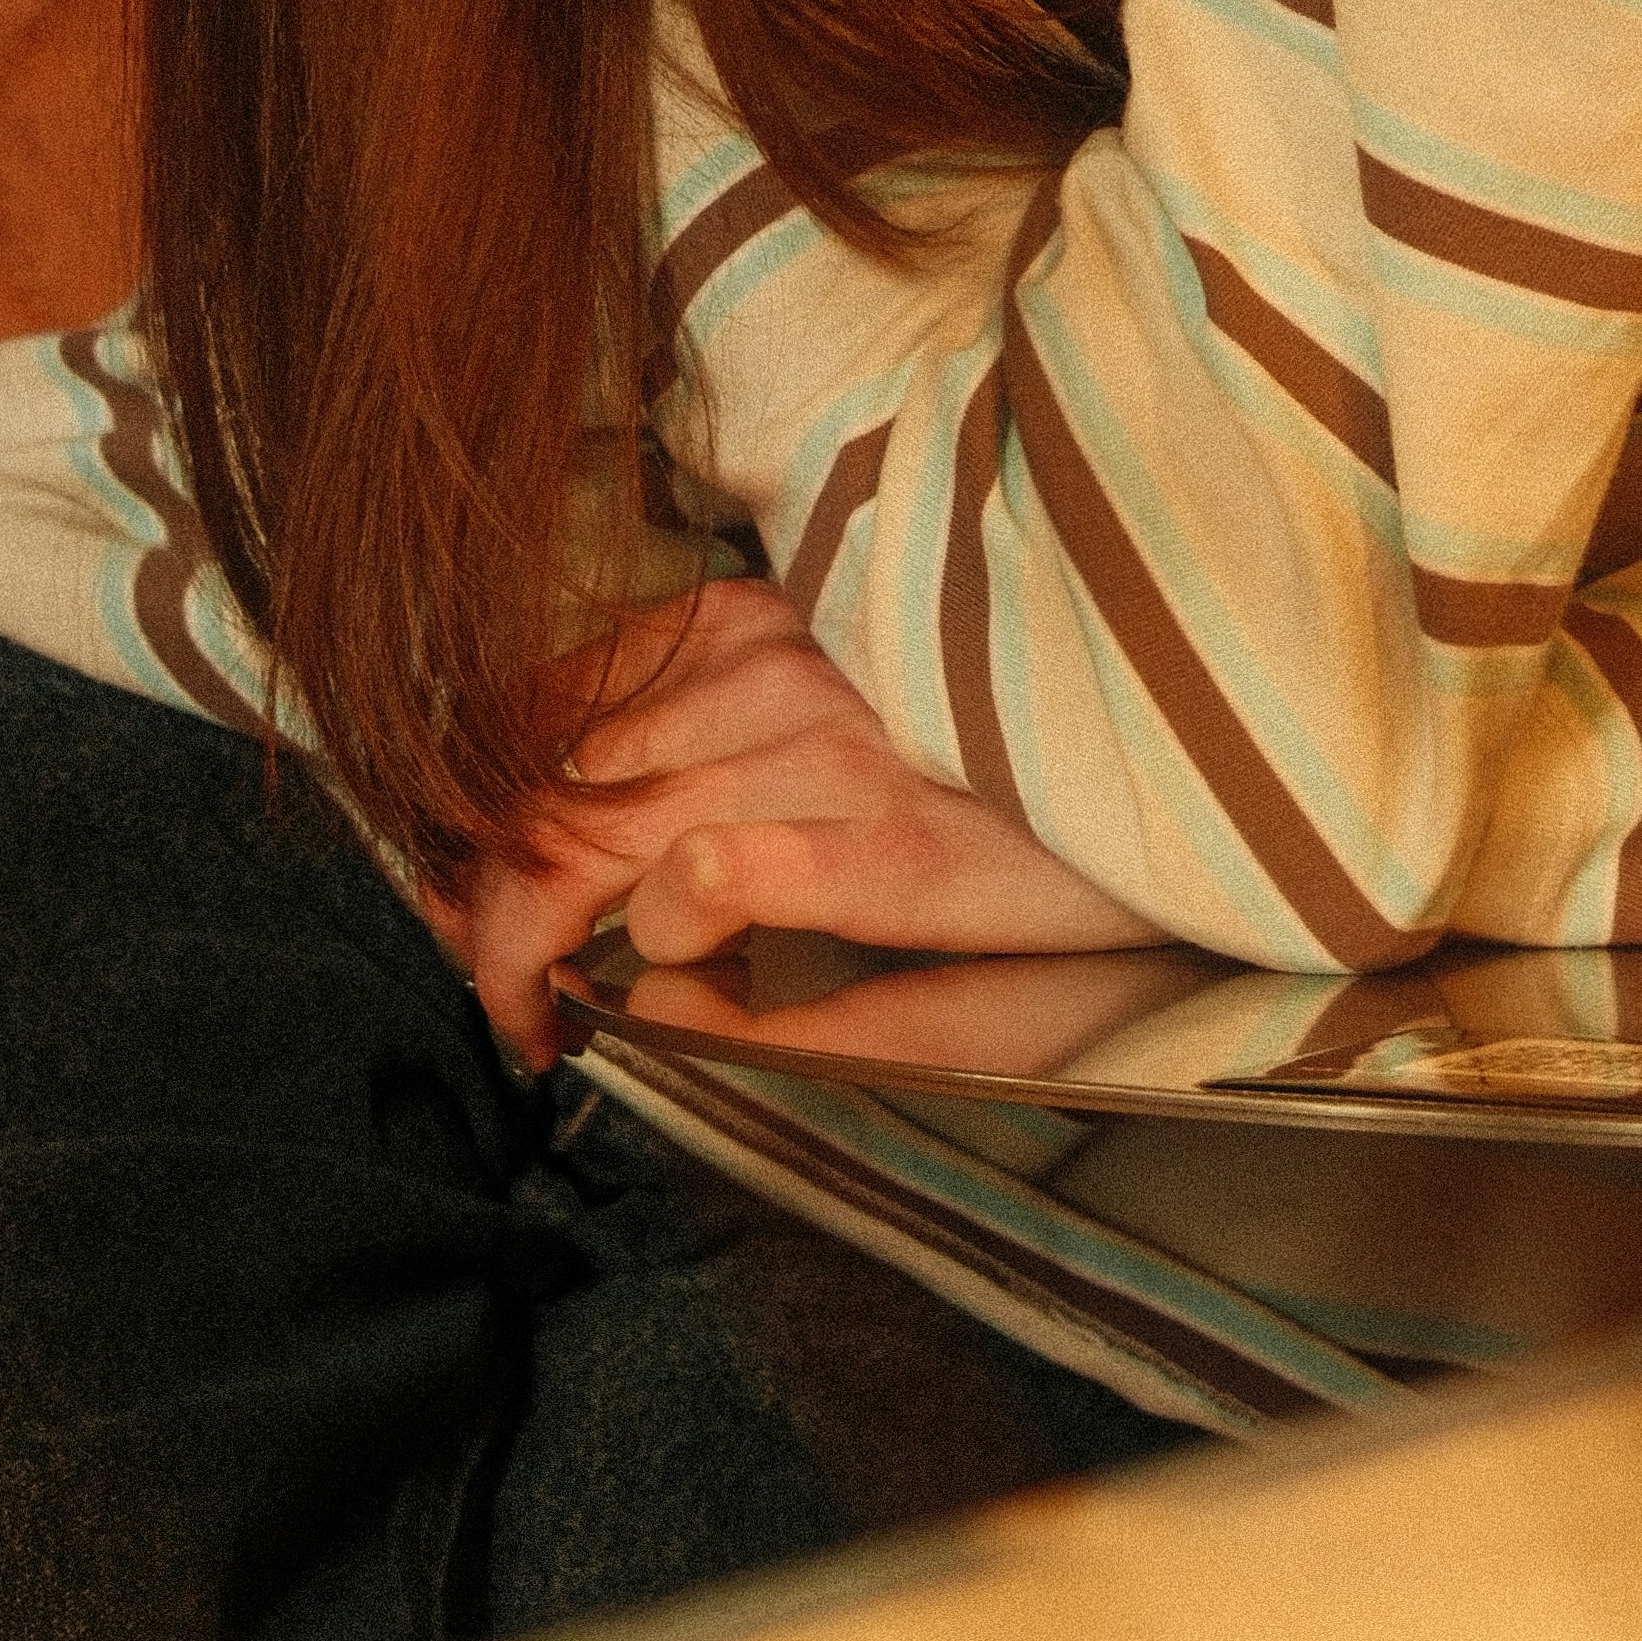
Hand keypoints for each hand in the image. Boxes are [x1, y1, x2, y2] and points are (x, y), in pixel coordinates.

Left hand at [426, 578, 1161, 1067]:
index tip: (454, 889)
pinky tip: (668, 986)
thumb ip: (717, 727)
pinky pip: (710, 880)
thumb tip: (594, 812)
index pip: (548, 706)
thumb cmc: (1001, 733)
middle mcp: (774, 671)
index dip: (472, 810)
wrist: (1186, 749)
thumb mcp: (842, 696)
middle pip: (548, 787)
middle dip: (479, 901)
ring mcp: (830, 752)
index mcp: (750, 625)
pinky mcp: (890, 844)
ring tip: (536, 1014)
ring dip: (535, 944)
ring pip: (598, 838)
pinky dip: (658, 938)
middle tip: (485, 984)